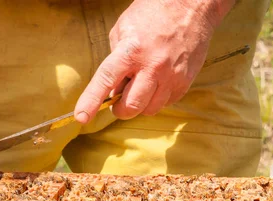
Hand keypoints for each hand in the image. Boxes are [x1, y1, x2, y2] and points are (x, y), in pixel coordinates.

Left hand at [74, 0, 233, 121]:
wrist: (191, 6)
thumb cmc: (152, 14)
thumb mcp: (122, 30)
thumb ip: (114, 61)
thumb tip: (111, 90)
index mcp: (131, 50)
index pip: (106, 80)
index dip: (91, 101)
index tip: (81, 117)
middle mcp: (152, 66)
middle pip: (131, 106)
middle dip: (121, 109)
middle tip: (118, 100)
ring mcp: (172, 76)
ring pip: (149, 109)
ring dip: (140, 104)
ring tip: (141, 83)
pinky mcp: (185, 81)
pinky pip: (166, 103)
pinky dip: (157, 98)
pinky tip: (157, 81)